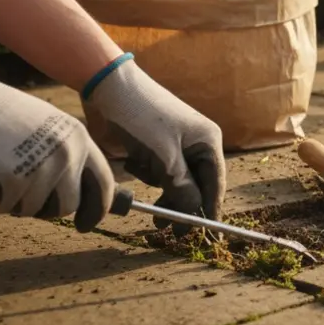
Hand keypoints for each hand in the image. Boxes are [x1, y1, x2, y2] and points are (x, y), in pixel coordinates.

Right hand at [0, 47, 115, 230]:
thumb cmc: (0, 114)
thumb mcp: (49, 127)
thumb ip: (67, 155)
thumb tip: (80, 194)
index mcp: (79, 139)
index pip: (102, 184)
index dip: (97, 209)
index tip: (87, 223)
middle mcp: (67, 155)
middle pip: (68, 205)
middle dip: (47, 207)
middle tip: (22, 190)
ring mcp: (42, 170)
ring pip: (34, 210)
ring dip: (16, 200)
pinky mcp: (13, 183)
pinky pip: (5, 207)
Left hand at [82, 56, 225, 233]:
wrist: (108, 88)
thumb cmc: (142, 117)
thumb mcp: (164, 156)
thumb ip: (182, 187)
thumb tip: (195, 213)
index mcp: (207, 141)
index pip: (215, 184)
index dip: (210, 210)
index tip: (206, 236)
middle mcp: (196, 143)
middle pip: (196, 185)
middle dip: (182, 206)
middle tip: (166, 229)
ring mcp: (174, 145)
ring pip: (175, 181)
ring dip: (163, 195)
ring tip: (152, 213)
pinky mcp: (154, 146)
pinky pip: (158, 172)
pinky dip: (148, 177)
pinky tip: (133, 168)